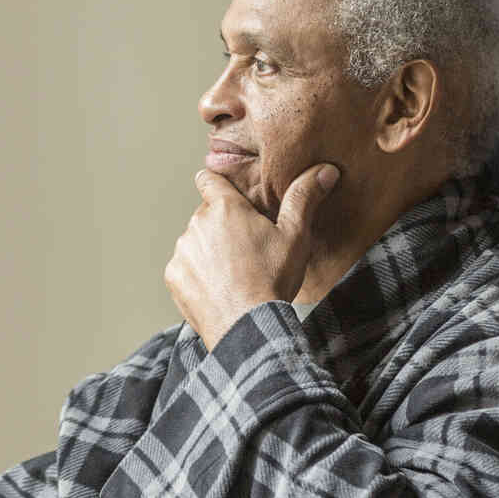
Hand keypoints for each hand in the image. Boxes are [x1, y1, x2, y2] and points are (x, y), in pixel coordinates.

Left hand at [165, 163, 338, 350]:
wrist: (247, 326)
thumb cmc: (273, 280)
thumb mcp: (296, 236)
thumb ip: (304, 198)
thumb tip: (325, 170)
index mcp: (225, 208)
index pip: (208, 179)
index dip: (217, 183)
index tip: (227, 193)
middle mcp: (197, 224)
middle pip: (206, 215)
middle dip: (222, 225)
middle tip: (246, 246)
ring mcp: (183, 251)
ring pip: (195, 241)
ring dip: (209, 250)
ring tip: (234, 272)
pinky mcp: (174, 276)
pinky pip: (185, 268)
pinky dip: (198, 275)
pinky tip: (220, 288)